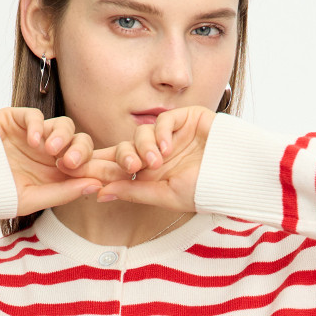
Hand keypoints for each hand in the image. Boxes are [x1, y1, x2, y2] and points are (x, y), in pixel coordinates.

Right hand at [0, 108, 120, 216]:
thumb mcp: (32, 199)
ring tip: (51, 152)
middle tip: (72, 163)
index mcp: (59, 175)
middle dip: (83, 152)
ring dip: (62, 138)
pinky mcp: (17, 120)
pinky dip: (37, 126)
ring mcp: (35, 136)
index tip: (120, 172)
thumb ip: (64, 192)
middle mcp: (51, 154)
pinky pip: (35, 116)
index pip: (89, 167)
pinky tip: (32, 142)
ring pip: (64, 126)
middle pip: (82, 143)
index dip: (105, 167)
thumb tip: (97, 186)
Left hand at [66, 106, 216, 211]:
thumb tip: (98, 194)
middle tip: (127, 168)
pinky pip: (162, 121)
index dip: (98, 167)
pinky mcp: (184, 119)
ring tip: (156, 162)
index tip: (79, 170)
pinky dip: (161, 133)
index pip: (116, 167)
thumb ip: (132, 192)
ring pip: (139, 134)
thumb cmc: (204, 191)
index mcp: (149, 175)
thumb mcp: (164, 195)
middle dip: (121, 158)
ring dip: (143, 148)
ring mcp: (169, 136)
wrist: (236, 177)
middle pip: (123, 148)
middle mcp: (156, 154)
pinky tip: (167, 148)